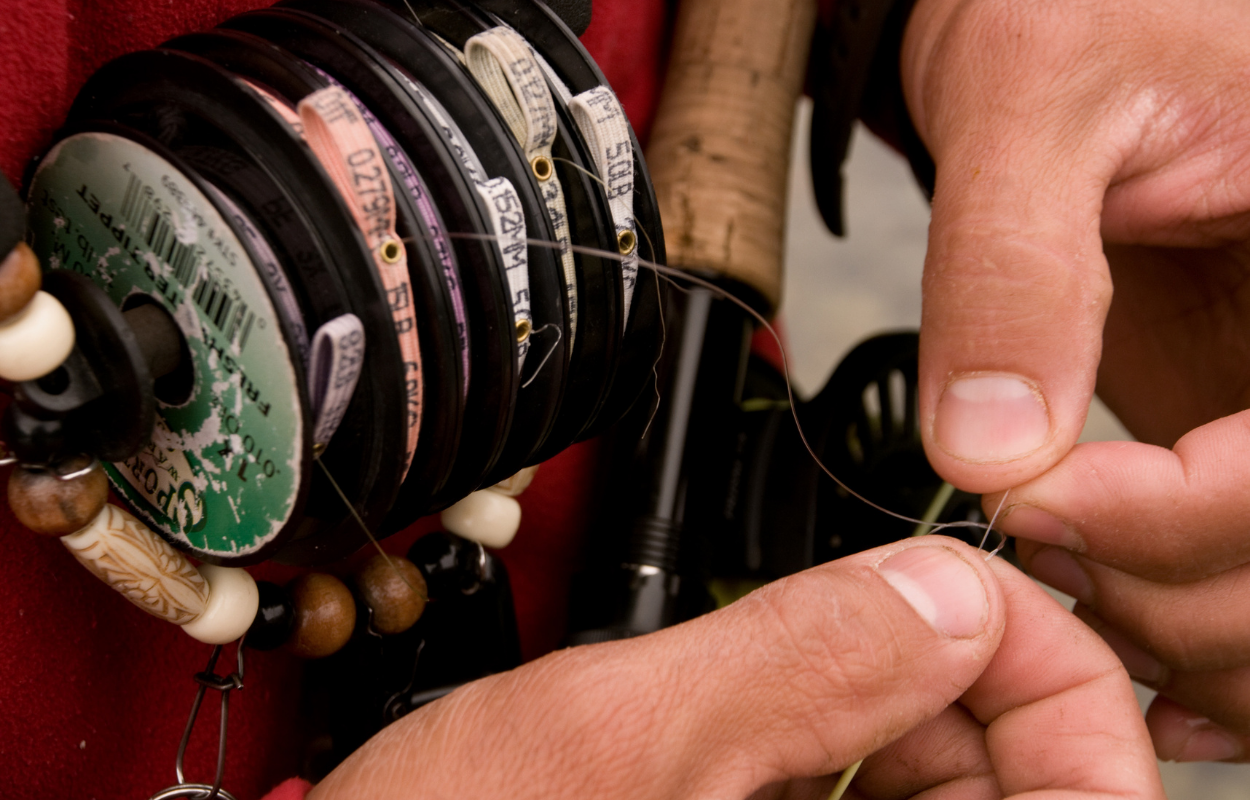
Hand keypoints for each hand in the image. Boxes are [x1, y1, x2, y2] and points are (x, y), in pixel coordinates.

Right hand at [308, 539, 1160, 798]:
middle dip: (959, 681)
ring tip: (797, 660)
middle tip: (881, 608)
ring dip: (893, 706)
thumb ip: (793, 654)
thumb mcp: (611, 739)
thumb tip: (940, 585)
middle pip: (1017, 783)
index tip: (975, 595)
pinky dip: (841, 741)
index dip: (1050, 673)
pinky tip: (770, 712)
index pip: (1084, 793)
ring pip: (938, 790)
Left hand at [903, 0, 1249, 759]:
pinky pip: (1248, 569)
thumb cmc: (1075, 9)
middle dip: (1171, 587)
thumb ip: (1015, 271)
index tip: (1035, 501)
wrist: (1057, 22)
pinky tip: (1123, 640)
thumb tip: (992, 448)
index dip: (1183, 516)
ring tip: (1053, 572)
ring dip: (1179, 629)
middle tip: (1027, 538)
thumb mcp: (1032, 100)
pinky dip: (1198, 629)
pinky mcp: (1242, 429)